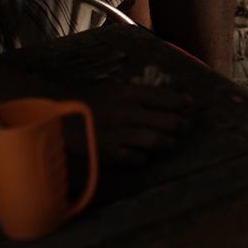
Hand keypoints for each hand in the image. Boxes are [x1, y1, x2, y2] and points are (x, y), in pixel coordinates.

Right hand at [74, 81, 191, 164]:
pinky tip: (142, 153)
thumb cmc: (91, 100)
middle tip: (180, 126)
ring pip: (157, 141)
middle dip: (178, 125)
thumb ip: (139, 92)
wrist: (59, 115)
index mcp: (128, 93)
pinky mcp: (109, 152)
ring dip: (167, 143)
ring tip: (168, 142)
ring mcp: (118, 134)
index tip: (189, 105)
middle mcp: (126, 112)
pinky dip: (144, 157)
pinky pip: (138, 158)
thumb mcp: (115, 88)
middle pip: (168, 122)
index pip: (166, 98)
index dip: (182, 103)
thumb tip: (167, 96)